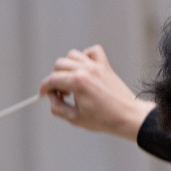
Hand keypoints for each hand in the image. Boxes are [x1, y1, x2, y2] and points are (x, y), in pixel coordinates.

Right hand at [38, 45, 153, 139]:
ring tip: (71, 82)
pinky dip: (85, 57)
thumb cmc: (104, 119)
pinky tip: (84, 70)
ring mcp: (97, 65)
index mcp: (78, 82)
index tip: (43, 94)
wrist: (127, 116)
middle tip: (60, 94)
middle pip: (59, 65)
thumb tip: (52, 99)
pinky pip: (92, 51)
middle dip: (54, 79)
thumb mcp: (74, 118)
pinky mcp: (105, 66)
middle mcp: (86, 70)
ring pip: (72, 55)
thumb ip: (58, 108)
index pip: (52, 79)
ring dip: (67, 67)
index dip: (44, 88)